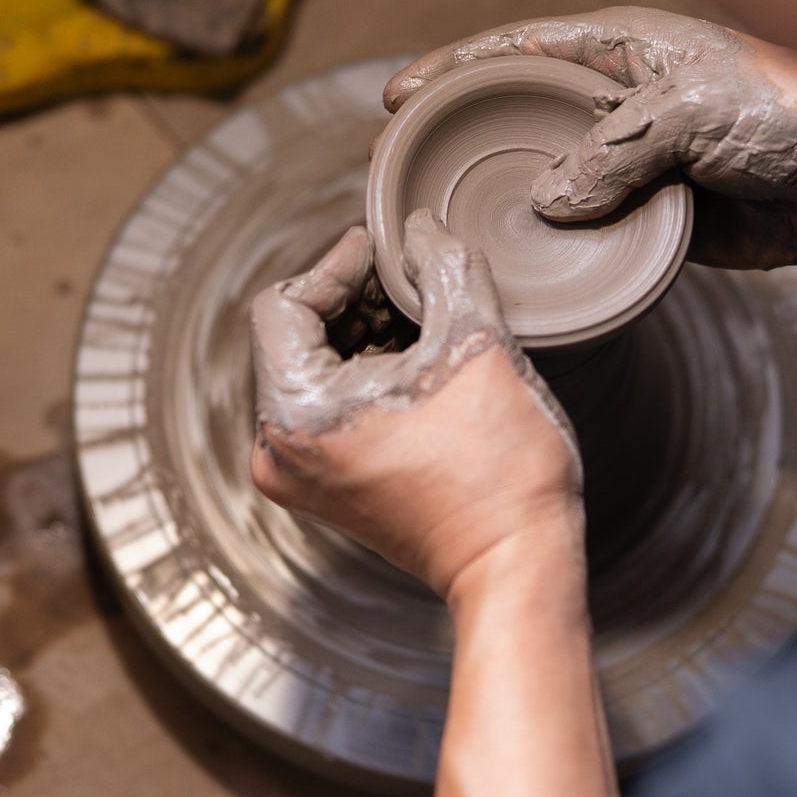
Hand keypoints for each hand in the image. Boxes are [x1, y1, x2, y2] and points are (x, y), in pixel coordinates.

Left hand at [250, 213, 582, 601]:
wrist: (517, 567)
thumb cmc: (500, 473)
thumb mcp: (477, 344)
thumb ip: (444, 266)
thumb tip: (421, 229)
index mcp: (295, 414)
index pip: (284, 303)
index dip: (337, 266)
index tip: (389, 252)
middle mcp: (279, 449)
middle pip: (294, 335)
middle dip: (355, 301)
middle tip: (415, 282)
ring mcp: (300, 474)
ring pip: (313, 367)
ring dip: (365, 334)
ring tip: (426, 322)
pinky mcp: (327, 486)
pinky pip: (328, 405)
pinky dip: (366, 374)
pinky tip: (421, 362)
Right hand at [385, 7, 796, 265]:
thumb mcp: (695, 114)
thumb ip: (616, 153)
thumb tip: (549, 202)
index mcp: (624, 49)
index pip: (517, 51)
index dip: (454, 69)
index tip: (399, 95)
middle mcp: (622, 102)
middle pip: (524, 121)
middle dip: (470, 144)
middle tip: (410, 175)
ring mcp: (638, 164)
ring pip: (555, 186)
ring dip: (513, 208)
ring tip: (450, 229)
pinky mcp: (660, 221)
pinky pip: (596, 237)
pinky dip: (564, 253)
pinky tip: (526, 268)